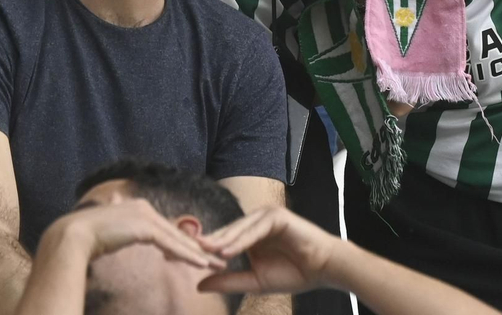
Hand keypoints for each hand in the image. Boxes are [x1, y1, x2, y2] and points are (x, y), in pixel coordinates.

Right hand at [43, 199, 223, 270]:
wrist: (73, 236)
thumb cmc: (87, 238)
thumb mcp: (111, 233)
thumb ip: (123, 231)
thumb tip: (122, 228)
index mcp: (137, 207)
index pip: (165, 228)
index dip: (181, 242)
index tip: (196, 254)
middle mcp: (144, 207)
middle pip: (176, 231)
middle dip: (197, 247)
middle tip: (216, 258)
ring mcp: (145, 215)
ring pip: (177, 238)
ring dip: (198, 253)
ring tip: (215, 264)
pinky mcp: (144, 227)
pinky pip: (171, 244)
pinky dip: (188, 255)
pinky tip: (201, 264)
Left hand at [198, 207, 339, 295]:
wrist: (322, 270)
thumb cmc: (293, 274)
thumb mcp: (254, 281)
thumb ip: (228, 281)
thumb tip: (198, 285)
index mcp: (248, 236)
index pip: (221, 240)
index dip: (203, 249)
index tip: (179, 258)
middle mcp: (255, 223)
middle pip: (226, 231)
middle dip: (206, 242)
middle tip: (184, 250)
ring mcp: (266, 216)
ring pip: (238, 228)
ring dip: (222, 240)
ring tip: (204, 251)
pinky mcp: (277, 216)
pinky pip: (255, 229)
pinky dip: (241, 240)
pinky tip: (227, 252)